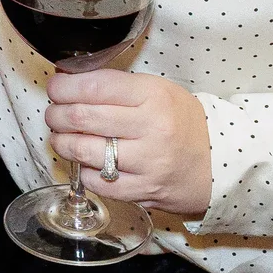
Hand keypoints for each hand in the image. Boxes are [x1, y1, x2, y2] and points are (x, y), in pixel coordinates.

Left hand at [43, 67, 210, 217]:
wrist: (219, 162)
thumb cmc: (181, 121)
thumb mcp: (157, 90)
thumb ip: (116, 86)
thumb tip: (68, 81)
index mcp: (152, 96)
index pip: (95, 86)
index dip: (65, 87)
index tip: (55, 88)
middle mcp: (150, 128)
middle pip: (83, 117)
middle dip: (57, 114)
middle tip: (53, 114)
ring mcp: (147, 162)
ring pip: (84, 151)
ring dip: (62, 142)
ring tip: (60, 137)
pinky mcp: (143, 190)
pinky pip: (97, 182)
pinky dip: (83, 171)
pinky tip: (86, 163)